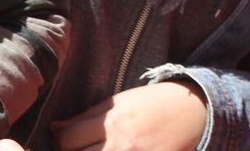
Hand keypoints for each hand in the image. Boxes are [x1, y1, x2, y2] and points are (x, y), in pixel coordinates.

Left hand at [50, 82, 208, 150]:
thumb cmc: (153, 104)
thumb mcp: (119, 102)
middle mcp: (120, 147)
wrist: (194, 113)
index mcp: (111, 124)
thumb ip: (86, 117)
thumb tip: (55, 129)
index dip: (59, 141)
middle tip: (78, 148)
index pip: (66, 140)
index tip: (64, 140)